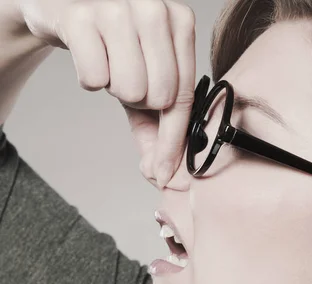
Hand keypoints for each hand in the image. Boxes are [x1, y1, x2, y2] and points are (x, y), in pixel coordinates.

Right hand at [18, 0, 196, 185]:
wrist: (64, 6)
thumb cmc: (114, 45)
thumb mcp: (145, 79)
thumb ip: (158, 125)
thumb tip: (161, 174)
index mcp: (180, 20)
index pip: (183, 95)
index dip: (173, 140)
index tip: (165, 173)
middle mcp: (154, 6)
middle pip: (159, 96)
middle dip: (139, 102)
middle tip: (126, 77)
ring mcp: (117, 6)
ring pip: (129, 89)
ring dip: (114, 87)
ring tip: (109, 62)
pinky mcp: (80, 15)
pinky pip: (94, 79)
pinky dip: (89, 78)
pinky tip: (88, 54)